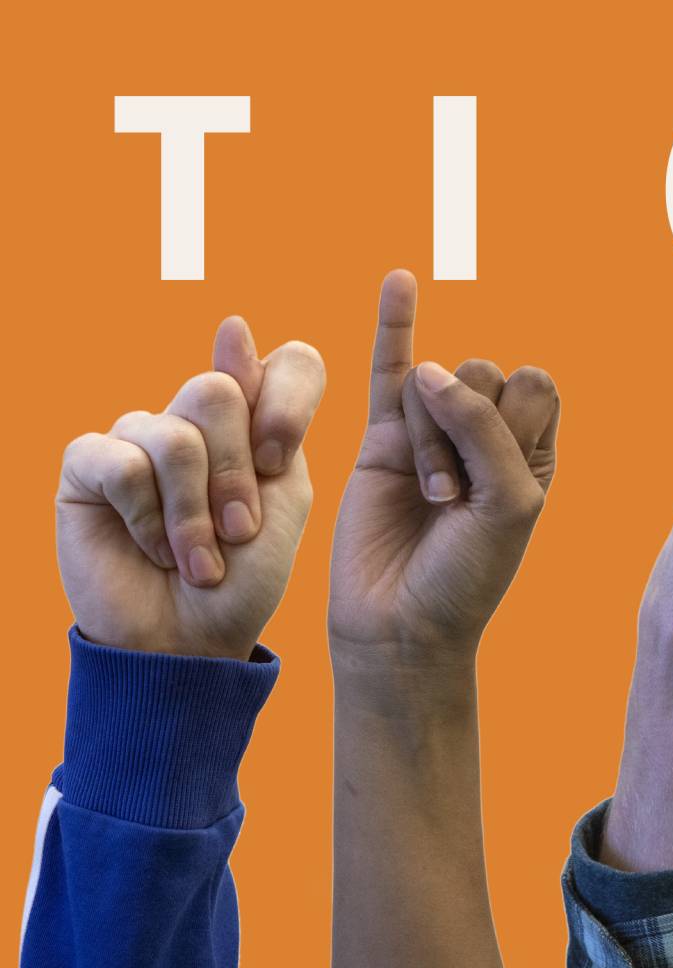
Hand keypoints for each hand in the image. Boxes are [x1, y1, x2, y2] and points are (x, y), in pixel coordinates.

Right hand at [56, 318, 325, 658]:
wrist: (193, 641)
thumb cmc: (244, 578)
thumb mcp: (282, 499)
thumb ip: (273, 419)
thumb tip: (231, 325)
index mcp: (255, 422)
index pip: (287, 361)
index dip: (288, 402)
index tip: (279, 460)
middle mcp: (193, 418)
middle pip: (217, 392)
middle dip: (235, 475)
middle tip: (237, 533)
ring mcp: (137, 435)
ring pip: (173, 435)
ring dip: (193, 515)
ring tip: (197, 561)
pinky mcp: (87, 465)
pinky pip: (123, 464)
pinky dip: (149, 520)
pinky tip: (151, 550)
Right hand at [328, 270, 560, 662]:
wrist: (403, 623)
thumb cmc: (468, 575)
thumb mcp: (508, 504)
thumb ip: (485, 430)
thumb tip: (433, 373)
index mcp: (531, 450)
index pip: (534, 384)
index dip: (513, 417)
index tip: (499, 476)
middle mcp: (484, 434)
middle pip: (481, 374)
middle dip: (466, 429)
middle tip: (453, 498)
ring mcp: (431, 432)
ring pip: (432, 383)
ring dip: (431, 437)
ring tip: (429, 496)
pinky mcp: (380, 439)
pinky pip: (388, 369)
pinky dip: (394, 323)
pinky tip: (399, 280)